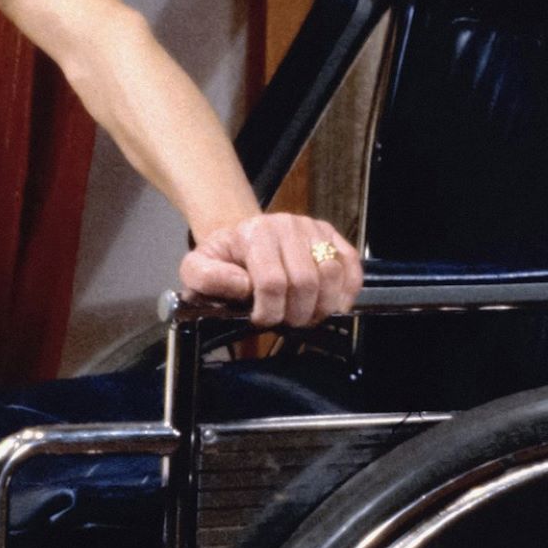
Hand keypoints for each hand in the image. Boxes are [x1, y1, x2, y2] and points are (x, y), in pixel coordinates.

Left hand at [178, 213, 361, 327]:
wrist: (242, 239)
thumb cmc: (223, 261)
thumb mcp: (197, 269)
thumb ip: (206, 278)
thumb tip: (244, 287)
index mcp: (255, 234)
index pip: (272, 282)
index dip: (269, 312)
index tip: (260, 319)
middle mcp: (288, 225)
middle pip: (306, 282)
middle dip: (296, 313)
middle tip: (285, 321)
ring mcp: (313, 229)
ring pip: (332, 275)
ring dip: (321, 306)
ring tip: (304, 315)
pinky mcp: (332, 236)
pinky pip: (351, 266)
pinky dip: (347, 292)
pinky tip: (332, 305)